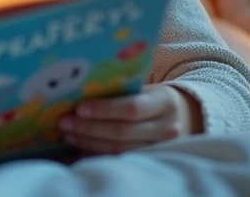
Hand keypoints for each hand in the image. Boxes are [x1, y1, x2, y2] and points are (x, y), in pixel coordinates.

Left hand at [60, 83, 202, 154]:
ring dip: (89, 141)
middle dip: (89, 128)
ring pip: (119, 149)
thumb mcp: (148, 89)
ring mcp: (160, 148)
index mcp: (164, 102)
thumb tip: (82, 89)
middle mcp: (166, 128)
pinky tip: (81, 145)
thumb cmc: (155, 99)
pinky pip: (120, 158)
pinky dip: (98, 152)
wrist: (185, 118)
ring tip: (68, 133)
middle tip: (65, 122)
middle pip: (122, 132)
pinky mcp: (150, 159)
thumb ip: (123, 90)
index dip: (104, 110)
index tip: (80, 108)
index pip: (132, 108)